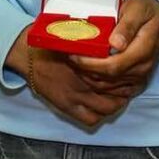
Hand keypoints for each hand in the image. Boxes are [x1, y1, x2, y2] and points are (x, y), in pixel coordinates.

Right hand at [6, 28, 130, 126]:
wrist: (26, 53)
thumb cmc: (50, 42)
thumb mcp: (74, 39)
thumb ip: (92, 45)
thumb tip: (111, 42)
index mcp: (87, 65)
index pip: (117, 77)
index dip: (128, 76)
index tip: (131, 73)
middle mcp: (83, 84)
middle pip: (116, 94)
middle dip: (124, 93)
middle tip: (127, 87)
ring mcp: (75, 98)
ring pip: (106, 110)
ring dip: (114, 105)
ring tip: (117, 97)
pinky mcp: (65, 107)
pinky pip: (90, 120)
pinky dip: (99, 116)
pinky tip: (101, 107)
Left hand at [69, 0, 158, 94]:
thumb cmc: (147, 9)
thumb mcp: (137, 8)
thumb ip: (127, 25)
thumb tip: (115, 43)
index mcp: (143, 50)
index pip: (112, 66)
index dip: (90, 64)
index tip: (73, 55)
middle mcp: (142, 68)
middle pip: (107, 79)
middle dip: (84, 71)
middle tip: (68, 58)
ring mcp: (140, 76)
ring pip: (108, 86)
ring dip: (88, 77)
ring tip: (74, 63)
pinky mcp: (136, 80)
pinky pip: (114, 89)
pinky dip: (97, 83)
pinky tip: (87, 71)